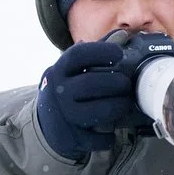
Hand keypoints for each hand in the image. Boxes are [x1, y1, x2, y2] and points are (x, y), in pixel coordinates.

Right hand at [36, 34, 149, 159]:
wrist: (46, 127)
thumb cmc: (69, 92)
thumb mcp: (74, 72)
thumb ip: (96, 54)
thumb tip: (123, 36)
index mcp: (60, 70)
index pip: (78, 55)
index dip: (101, 51)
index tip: (119, 53)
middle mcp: (58, 91)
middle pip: (91, 83)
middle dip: (116, 83)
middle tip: (127, 84)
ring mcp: (64, 116)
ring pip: (98, 112)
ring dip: (118, 107)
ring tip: (125, 104)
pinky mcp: (71, 138)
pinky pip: (97, 139)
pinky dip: (109, 137)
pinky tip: (111, 132)